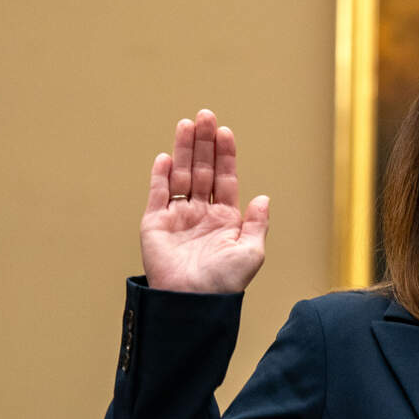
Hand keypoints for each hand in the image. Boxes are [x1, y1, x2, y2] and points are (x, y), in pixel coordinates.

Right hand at [140, 109, 268, 292]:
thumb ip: (257, 224)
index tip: (225, 132)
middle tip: (206, 116)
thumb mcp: (251, 252)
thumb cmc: (225, 283)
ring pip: (181, 175)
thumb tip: (262, 197)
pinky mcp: (155, 225)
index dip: (226, 155)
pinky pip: (158, 195)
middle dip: (204, 143)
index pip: (225, 178)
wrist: (193, 303)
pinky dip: (161, 176)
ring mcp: (177, 217)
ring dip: (184, 150)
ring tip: (187, 124)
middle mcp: (201, 213)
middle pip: (202, 170)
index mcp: (225, 219)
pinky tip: (167, 156)